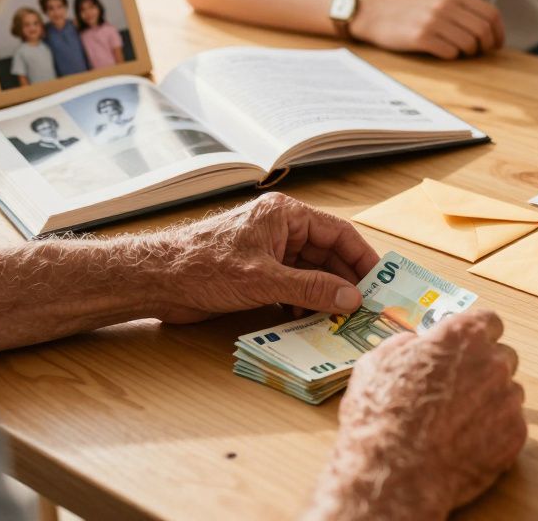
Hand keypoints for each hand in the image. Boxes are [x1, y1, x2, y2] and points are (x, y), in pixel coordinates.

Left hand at [145, 193, 378, 321]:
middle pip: (327, 254)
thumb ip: (311, 288)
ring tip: (343, 320)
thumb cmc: (204, 266)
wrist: (156, 280)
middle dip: (346, 281)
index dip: (362, 258)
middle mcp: (281, 230)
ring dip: (325, 295)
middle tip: (366, 308)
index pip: (338, 233)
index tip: (381, 283)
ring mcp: (268, 252)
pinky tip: (312, 321)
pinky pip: (292, 286)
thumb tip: (351, 298)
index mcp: (285, 215)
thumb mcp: (264, 280)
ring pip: (311, 273)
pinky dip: (304, 302)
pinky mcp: (256, 274)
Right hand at [313, 310, 525, 518]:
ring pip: (508, 392)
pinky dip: (493, 432)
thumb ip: (404, 345)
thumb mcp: (376, 364)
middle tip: (456, 390)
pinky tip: (464, 444)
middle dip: (483, 369)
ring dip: (489, 402)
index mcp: (462, 337)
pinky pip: (510, 425)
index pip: (489, 322)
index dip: (475, 335)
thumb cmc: (381, 417)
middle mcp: (493, 362)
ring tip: (456, 424)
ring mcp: (508, 400)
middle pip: (502, 356)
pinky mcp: (515, 435)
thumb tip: (414, 344)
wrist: (394, 476)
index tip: (465, 348)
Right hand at [353, 0, 504, 59]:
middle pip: (483, 31)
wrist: (375, 13)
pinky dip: (451, 57)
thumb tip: (492, 32)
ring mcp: (433, 21)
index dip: (499, 33)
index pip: (491, 14)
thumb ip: (463, 11)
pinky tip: (441, 52)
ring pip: (469, 44)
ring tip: (457, 52)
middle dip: (485, 47)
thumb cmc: (412, 12)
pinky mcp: (420, 37)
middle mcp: (446, 5)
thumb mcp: (440, 1)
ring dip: (468, 54)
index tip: (496, 45)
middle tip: (477, 53)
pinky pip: (450, 53)